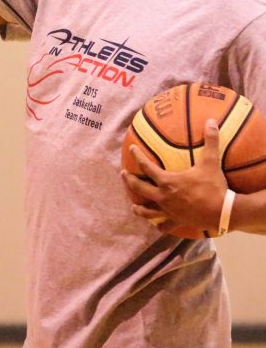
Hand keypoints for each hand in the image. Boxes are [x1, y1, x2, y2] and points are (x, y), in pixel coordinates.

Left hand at [121, 119, 227, 234]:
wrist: (223, 212)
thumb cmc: (214, 187)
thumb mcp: (211, 162)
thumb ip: (210, 141)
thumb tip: (211, 121)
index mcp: (168, 182)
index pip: (147, 167)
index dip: (137, 157)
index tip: (131, 149)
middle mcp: (164, 197)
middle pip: (140, 189)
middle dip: (130, 181)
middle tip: (123, 175)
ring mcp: (169, 211)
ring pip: (148, 211)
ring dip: (139, 208)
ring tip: (133, 206)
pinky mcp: (177, 221)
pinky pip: (165, 225)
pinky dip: (160, 225)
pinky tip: (157, 226)